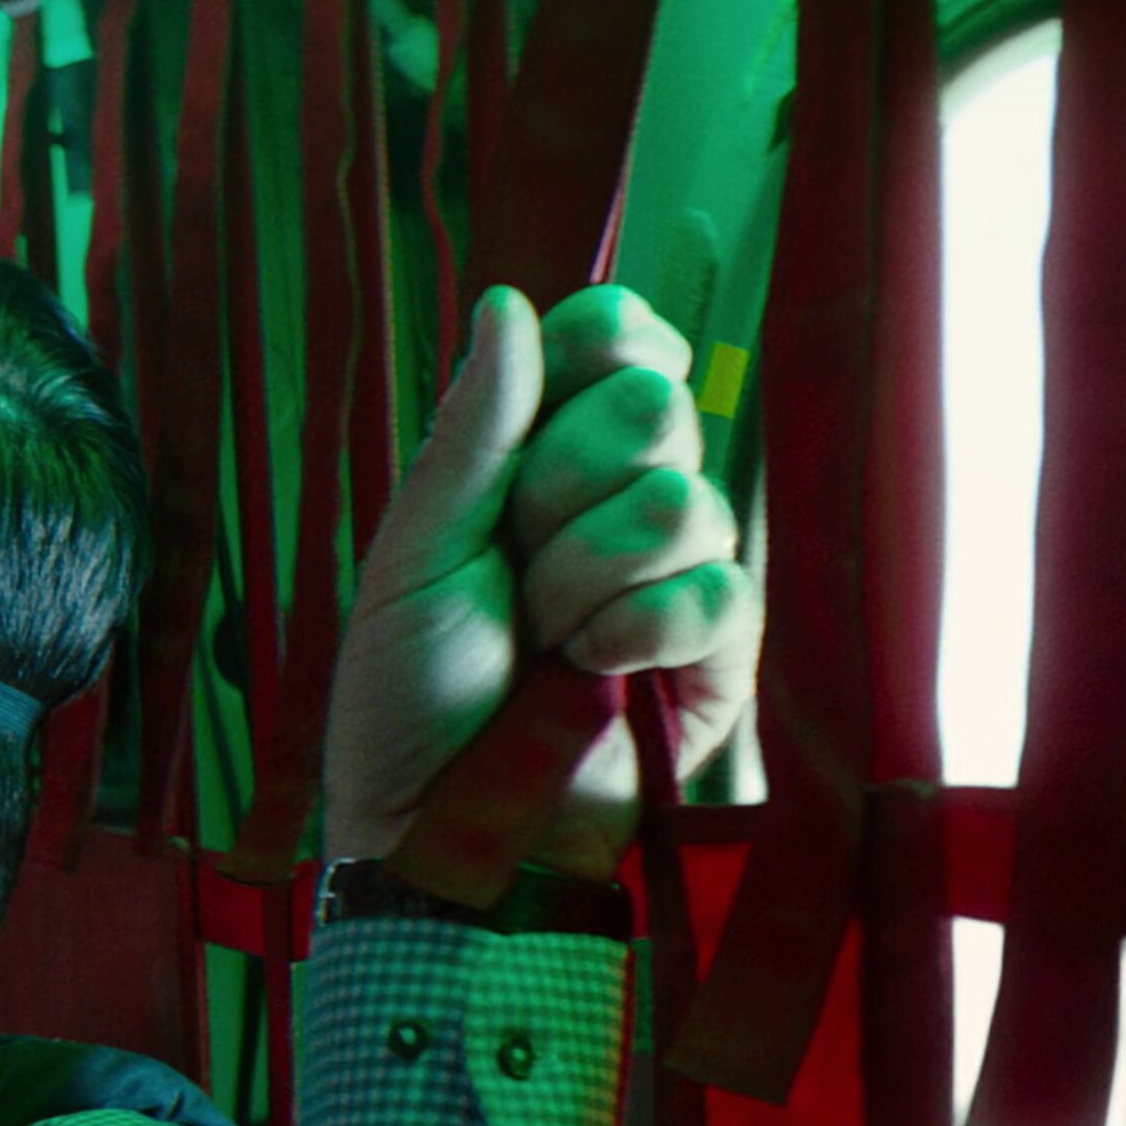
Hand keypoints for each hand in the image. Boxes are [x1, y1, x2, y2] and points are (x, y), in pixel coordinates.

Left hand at [322, 286, 762, 883]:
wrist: (441, 824)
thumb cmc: (407, 694)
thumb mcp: (418, 551)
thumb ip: (473, 431)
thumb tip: (510, 301)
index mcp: (533, 454)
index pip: (615, 336)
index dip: (601, 348)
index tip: (553, 402)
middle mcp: (611, 496)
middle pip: (655, 405)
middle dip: (562, 490)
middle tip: (513, 567)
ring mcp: (672, 569)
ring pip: (682, 501)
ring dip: (584, 582)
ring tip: (542, 642)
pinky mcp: (717, 650)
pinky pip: (716, 592)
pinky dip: (638, 637)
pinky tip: (594, 676)